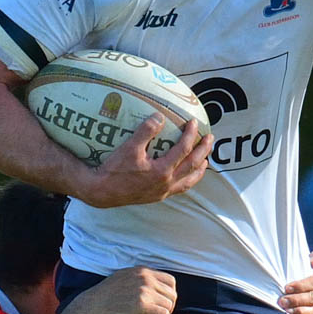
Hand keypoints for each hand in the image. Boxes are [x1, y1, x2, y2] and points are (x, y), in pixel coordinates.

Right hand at [73, 267, 176, 313]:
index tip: (162, 303)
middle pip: (172, 295)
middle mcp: (145, 279)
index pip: (170, 281)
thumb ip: (139, 278)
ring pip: (169, 306)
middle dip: (168, 306)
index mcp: (142, 271)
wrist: (90, 309)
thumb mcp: (122, 278)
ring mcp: (144, 292)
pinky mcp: (141, 306)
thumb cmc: (105, 297)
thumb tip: (154, 284)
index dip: (169, 294)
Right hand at [83, 116, 211, 207]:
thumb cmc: (114, 169)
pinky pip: (179, 189)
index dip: (191, 135)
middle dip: (203, 150)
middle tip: (210, 138)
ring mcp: (163, 191)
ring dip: (199, 169)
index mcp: (162, 171)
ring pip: (189, 180)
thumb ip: (145, 131)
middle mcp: (166, 183)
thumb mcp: (129, 148)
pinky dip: (188, 180)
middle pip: (192, 165)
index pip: (183, 149)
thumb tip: (160, 116)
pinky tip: (187, 175)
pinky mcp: (157, 196)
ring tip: (205, 160)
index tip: (193, 122)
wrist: (102, 191)